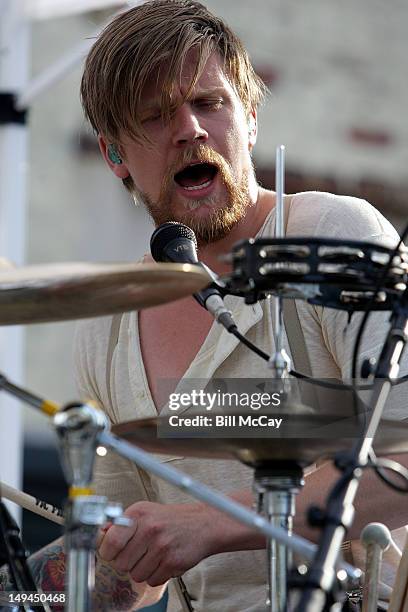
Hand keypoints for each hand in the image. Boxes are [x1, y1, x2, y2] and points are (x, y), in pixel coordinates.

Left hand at [97, 500, 213, 585]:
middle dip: (128, 562)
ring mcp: (161, 546)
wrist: (203, 524)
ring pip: (136, 575)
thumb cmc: (172, 519)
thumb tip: (100, 534)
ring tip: (153, 555)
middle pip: (121, 563)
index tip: (112, 551)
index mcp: (139, 513)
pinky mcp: (172, 561)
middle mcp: (149, 528)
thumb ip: (122, 523)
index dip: (108, 551)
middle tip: (139, 552)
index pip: (111, 540)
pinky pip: (152, 580)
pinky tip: (164, 561)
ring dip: (143, 570)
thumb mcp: (146, 511)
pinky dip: (157, 575)